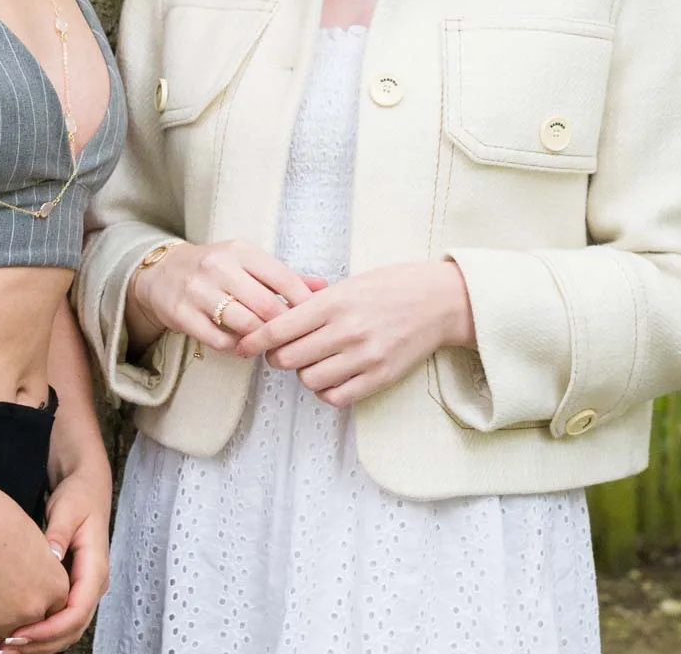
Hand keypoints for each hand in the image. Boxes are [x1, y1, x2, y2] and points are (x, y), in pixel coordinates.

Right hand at [0, 462, 69, 652]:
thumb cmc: (5, 519)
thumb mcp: (39, 540)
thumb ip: (45, 567)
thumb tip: (40, 578)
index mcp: (56, 586)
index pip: (56, 610)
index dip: (42, 605)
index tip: (32, 603)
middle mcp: (36, 608)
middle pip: (33, 626)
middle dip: (23, 622)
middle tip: (11, 611)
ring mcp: (7, 619)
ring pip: (6, 639)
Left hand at [0, 464, 111, 652]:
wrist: (88, 486)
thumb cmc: (78, 495)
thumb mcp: (68, 508)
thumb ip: (59, 532)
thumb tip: (52, 555)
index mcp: (96, 567)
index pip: (76, 613)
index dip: (48, 629)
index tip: (19, 634)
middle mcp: (93, 584)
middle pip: (71, 630)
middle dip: (40, 645)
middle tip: (5, 649)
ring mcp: (84, 588)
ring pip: (66, 630)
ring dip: (39, 644)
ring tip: (5, 647)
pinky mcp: (73, 587)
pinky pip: (60, 619)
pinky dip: (40, 632)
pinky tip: (16, 632)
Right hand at [129, 238, 326, 354]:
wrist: (163, 273)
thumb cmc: (216, 269)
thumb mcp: (248, 262)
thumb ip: (286, 276)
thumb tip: (325, 287)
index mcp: (240, 251)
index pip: (283, 278)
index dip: (302, 303)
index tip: (314, 319)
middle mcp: (219, 266)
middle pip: (265, 306)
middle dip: (282, 327)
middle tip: (291, 339)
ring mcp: (198, 290)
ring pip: (243, 324)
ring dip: (260, 340)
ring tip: (265, 344)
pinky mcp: (182, 313)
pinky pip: (219, 339)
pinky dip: (234, 347)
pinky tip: (239, 345)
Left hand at [235, 262, 474, 406]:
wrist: (438, 301)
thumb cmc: (391, 285)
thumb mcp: (348, 283)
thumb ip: (314, 302)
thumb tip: (277, 317)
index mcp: (333, 302)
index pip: (279, 328)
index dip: (254, 340)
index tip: (242, 345)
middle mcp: (346, 331)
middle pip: (288, 358)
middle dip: (276, 357)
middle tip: (279, 352)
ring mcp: (363, 357)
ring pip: (309, 380)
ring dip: (303, 373)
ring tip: (311, 361)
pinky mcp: (380, 377)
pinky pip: (336, 397)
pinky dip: (326, 390)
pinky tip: (330, 376)